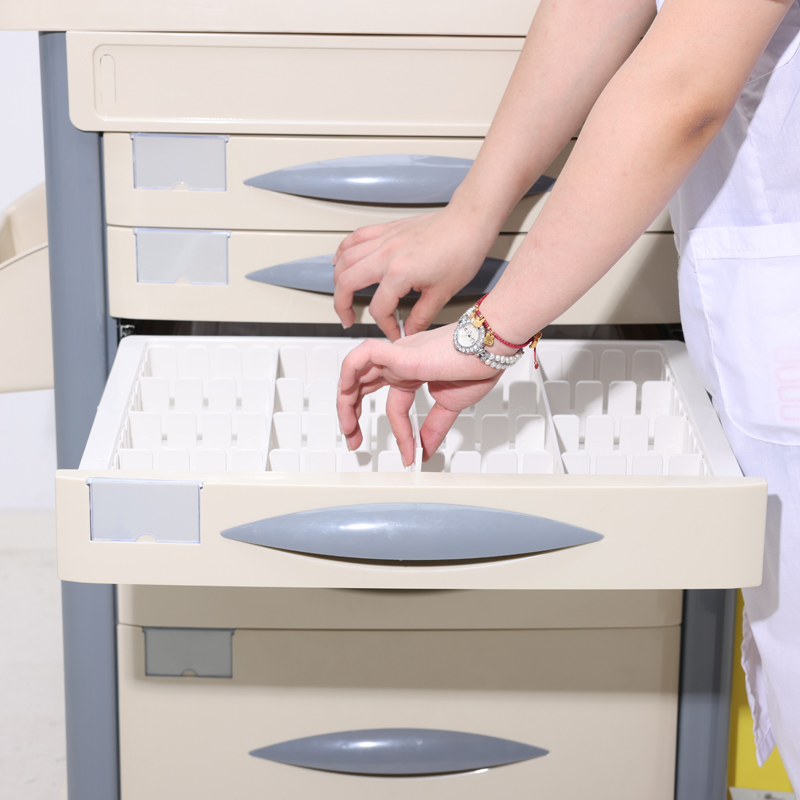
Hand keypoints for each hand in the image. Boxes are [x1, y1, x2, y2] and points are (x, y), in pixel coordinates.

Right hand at [332, 208, 494, 340]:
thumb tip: (410, 330)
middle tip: (348, 319)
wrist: (469, 221)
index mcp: (399, 273)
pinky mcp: (387, 230)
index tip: (395, 332)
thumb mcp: (442, 293)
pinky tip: (340, 261)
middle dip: (342, 306)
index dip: (386, 326)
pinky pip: (354, 238)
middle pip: (346, 283)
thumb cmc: (461, 250)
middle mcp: (386, 254)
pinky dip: (342, 251)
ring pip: (345, 259)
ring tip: (341, 295)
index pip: (379, 309)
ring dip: (337, 280)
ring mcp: (384, 240)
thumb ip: (421, 316)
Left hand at [337, 324, 511, 465]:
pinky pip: (364, 356)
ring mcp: (398, 357)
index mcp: (412, 373)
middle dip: (352, 415)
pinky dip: (349, 372)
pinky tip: (346, 390)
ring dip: (346, 401)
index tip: (410, 456)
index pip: (394, 407)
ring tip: (348, 427)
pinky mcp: (400, 353)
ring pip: (356, 374)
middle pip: (363, 387)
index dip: (400, 434)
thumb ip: (433, 427)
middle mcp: (401, 363)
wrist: (491, 349)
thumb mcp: (450, 405)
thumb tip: (425, 450)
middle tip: (353, 439)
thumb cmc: (477, 363)